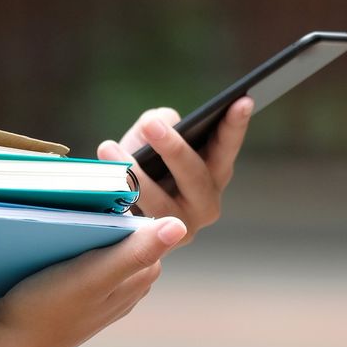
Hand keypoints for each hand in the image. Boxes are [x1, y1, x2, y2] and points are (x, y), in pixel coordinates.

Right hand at [0, 217, 185, 346]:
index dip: (124, 208)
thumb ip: (136, 252)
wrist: (9, 344)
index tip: (96, 197)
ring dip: (90, 234)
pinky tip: (54, 251)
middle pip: (129, 236)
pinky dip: (76, 252)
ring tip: (62, 226)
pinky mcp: (81, 300)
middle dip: (110, 219)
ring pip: (108, 250)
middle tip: (76, 206)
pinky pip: (88, 264)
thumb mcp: (93, 275)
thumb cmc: (49, 308)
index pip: (148, 226)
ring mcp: (105, 296)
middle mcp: (129, 288)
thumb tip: (180, 225)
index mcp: (141, 277)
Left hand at [96, 97, 252, 246]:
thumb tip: (161, 123)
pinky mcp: (153, 247)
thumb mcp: (150, 138)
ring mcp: (182, 229)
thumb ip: (160, 122)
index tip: (243, 99)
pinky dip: (120, 200)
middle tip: (151, 124)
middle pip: (195, 176)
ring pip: (161, 203)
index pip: (226, 146)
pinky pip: (137, 224)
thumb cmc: (139, 164)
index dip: (235, 125)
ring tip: (108, 147)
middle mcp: (205, 204)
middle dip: (173, 148)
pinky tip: (103, 182)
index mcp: (213, 173)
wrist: (114, 210)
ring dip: (135, 174)